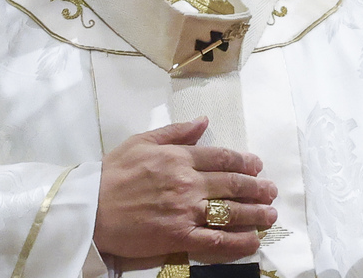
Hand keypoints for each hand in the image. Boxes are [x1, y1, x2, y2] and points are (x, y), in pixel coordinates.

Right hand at [93, 117, 277, 262]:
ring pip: (231, 211)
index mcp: (178, 158)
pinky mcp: (179, 236)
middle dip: (257, 187)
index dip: (245, 161)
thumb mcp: (141, 141)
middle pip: (233, 183)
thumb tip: (203, 120)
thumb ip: (175, 132)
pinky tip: (253, 241)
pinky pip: (216, 241)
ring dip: (256, 213)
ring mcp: (185, 211)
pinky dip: (238, 241)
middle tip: (271, 190)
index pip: (222, 157)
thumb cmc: (112, 173)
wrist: (90, 208)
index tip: (258, 165)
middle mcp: (188, 183)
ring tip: (270, 214)